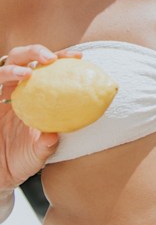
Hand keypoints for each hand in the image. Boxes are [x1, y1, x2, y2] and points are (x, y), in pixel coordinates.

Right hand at [0, 44, 80, 189]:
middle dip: (35, 51)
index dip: (61, 58)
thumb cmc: (23, 159)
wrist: (0, 173)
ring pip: (2, 69)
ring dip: (13, 67)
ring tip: (26, 73)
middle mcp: (15, 91)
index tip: (78, 57)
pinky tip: (10, 81)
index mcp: (34, 95)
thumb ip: (46, 144)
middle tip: (49, 58)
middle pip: (22, 59)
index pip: (47, 68)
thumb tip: (54, 136)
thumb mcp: (39, 153)